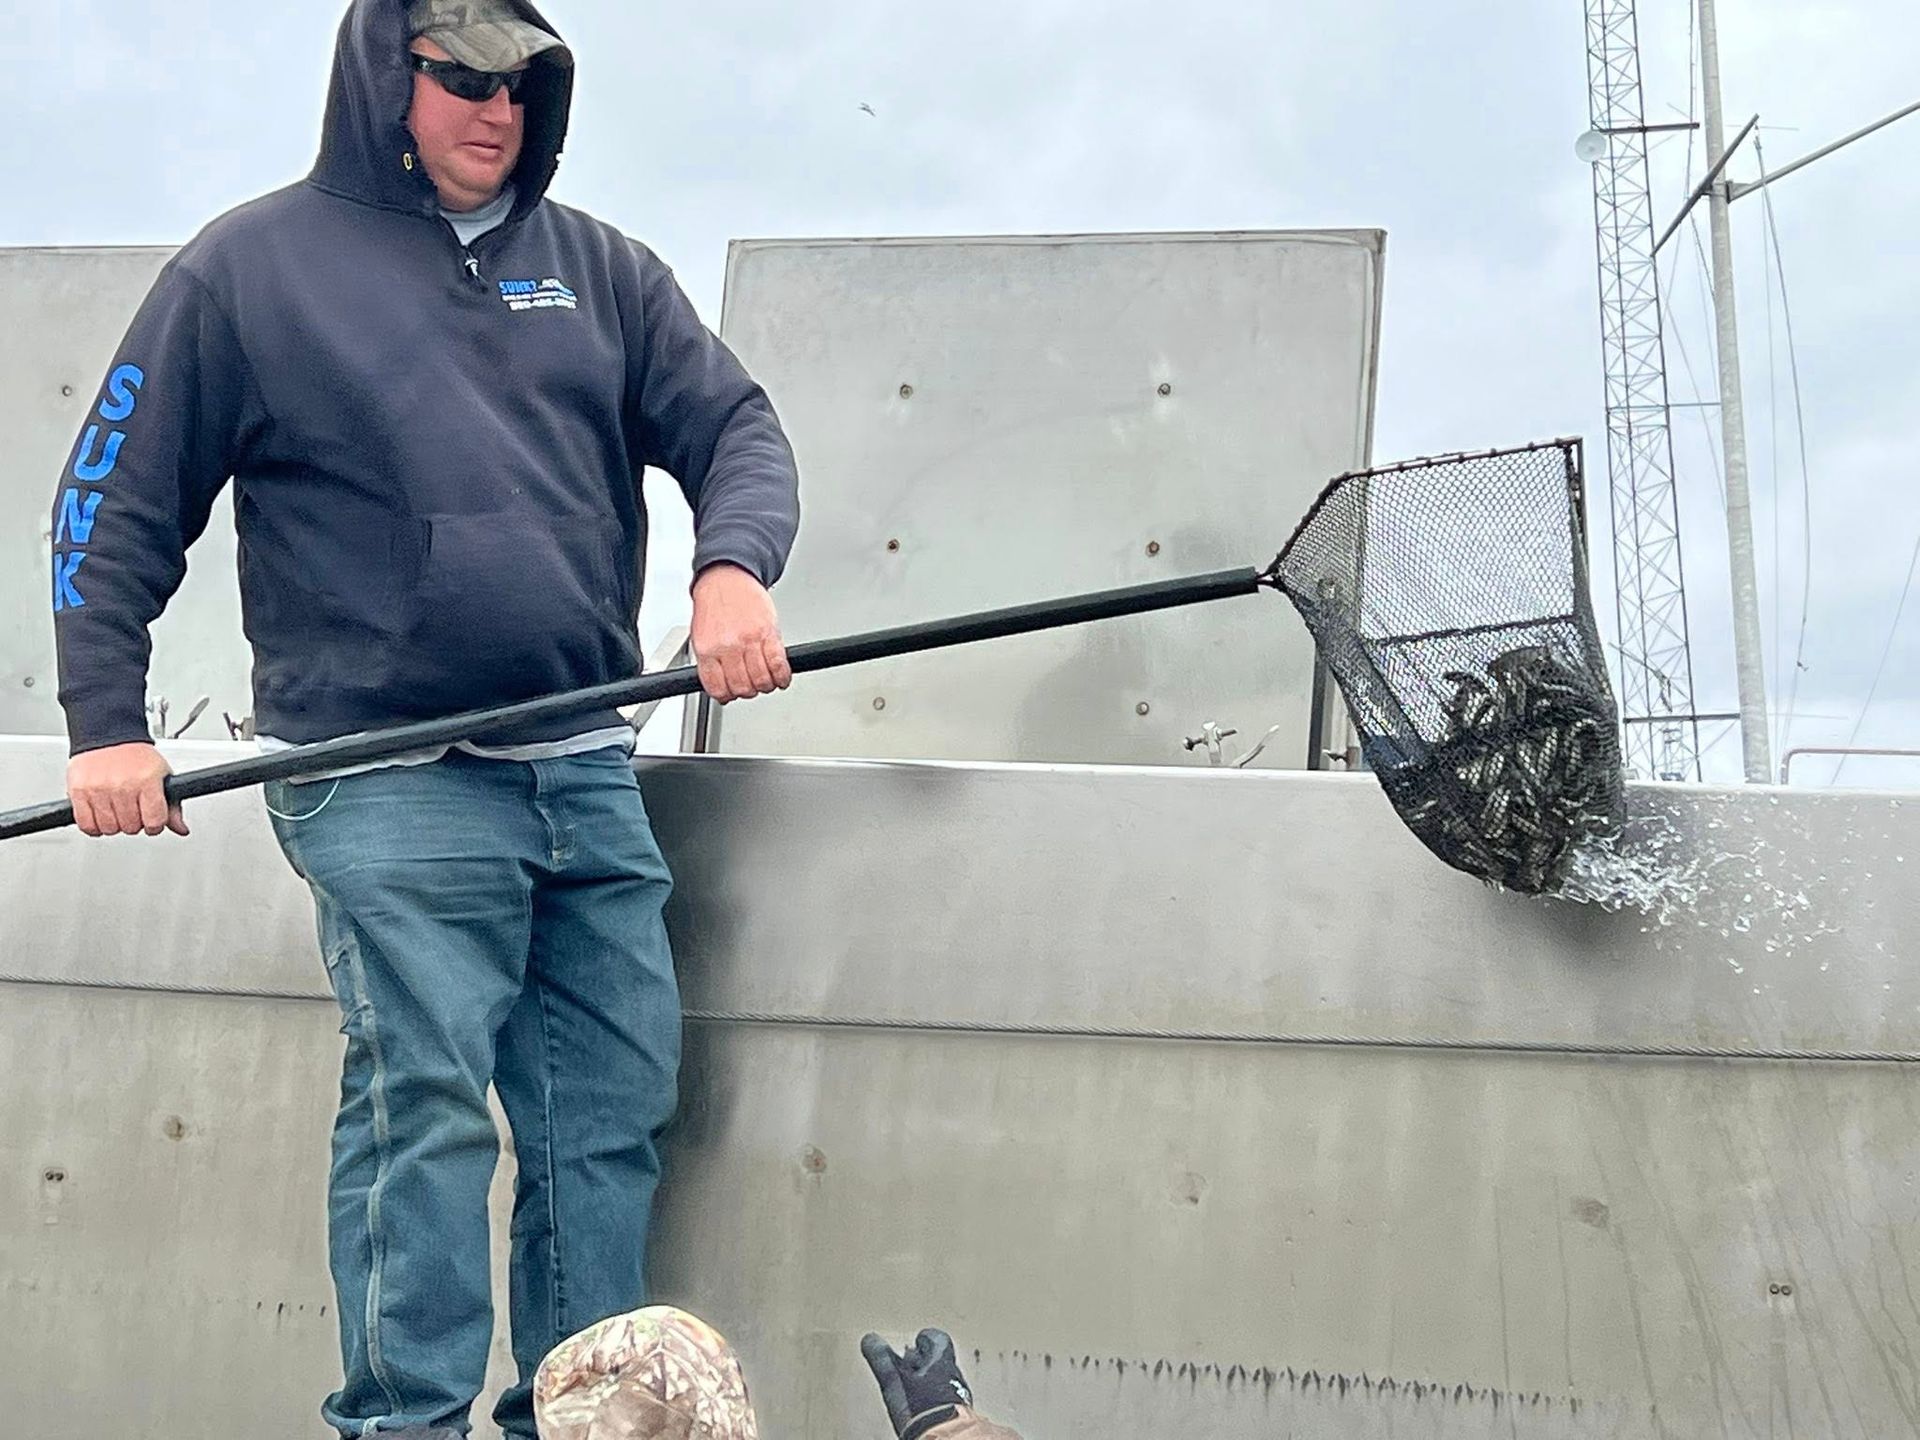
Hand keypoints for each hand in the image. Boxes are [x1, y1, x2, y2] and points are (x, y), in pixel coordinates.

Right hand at [67, 742, 187, 837]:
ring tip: (117, 811)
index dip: (155, 825)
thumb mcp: (162, 775)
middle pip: (131, 827)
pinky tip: (100, 817)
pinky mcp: (79, 792)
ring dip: (114, 825)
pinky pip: (86, 824)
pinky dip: (94, 826)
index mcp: (147, 781)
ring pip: (110, 828)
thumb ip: (172, 805)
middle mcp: (123, 786)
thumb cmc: (136, 757)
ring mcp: (100, 790)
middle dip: (135, 823)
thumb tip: (181, 829)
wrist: (108, 735)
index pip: (155, 820)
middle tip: (133, 811)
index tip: (152, 820)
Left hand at [690, 563, 791, 703]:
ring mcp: (750, 641)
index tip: (731, 695)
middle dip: (747, 692)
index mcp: (708, 649)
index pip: (718, 687)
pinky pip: (778, 664)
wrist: (727, 577)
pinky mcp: (769, 634)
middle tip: (750, 687)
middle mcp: (728, 646)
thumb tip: (719, 684)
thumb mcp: (701, 636)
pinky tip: (781, 677)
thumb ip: (710, 662)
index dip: (726, 696)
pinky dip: (782, 676)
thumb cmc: (714, 604)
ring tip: (765, 682)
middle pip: (742, 687)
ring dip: (765, 686)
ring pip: (762, 680)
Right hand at [860, 1329, 973, 1439]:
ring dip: (929, 1382)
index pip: (939, 1339)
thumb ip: (882, 1358)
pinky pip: (946, 1400)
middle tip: (911, 1364)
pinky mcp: (956, 1415)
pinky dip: (934, 1400)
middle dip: (924, 1362)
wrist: (942, 1438)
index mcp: (940, 1362)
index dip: (927, 1338)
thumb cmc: (920, 1407)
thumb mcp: (894, 1380)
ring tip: (914, 1389)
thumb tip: (870, 1339)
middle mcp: (953, 1376)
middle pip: (940, 1361)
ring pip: (944, 1381)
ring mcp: (957, 1396)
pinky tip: (923, 1408)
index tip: (918, 1340)